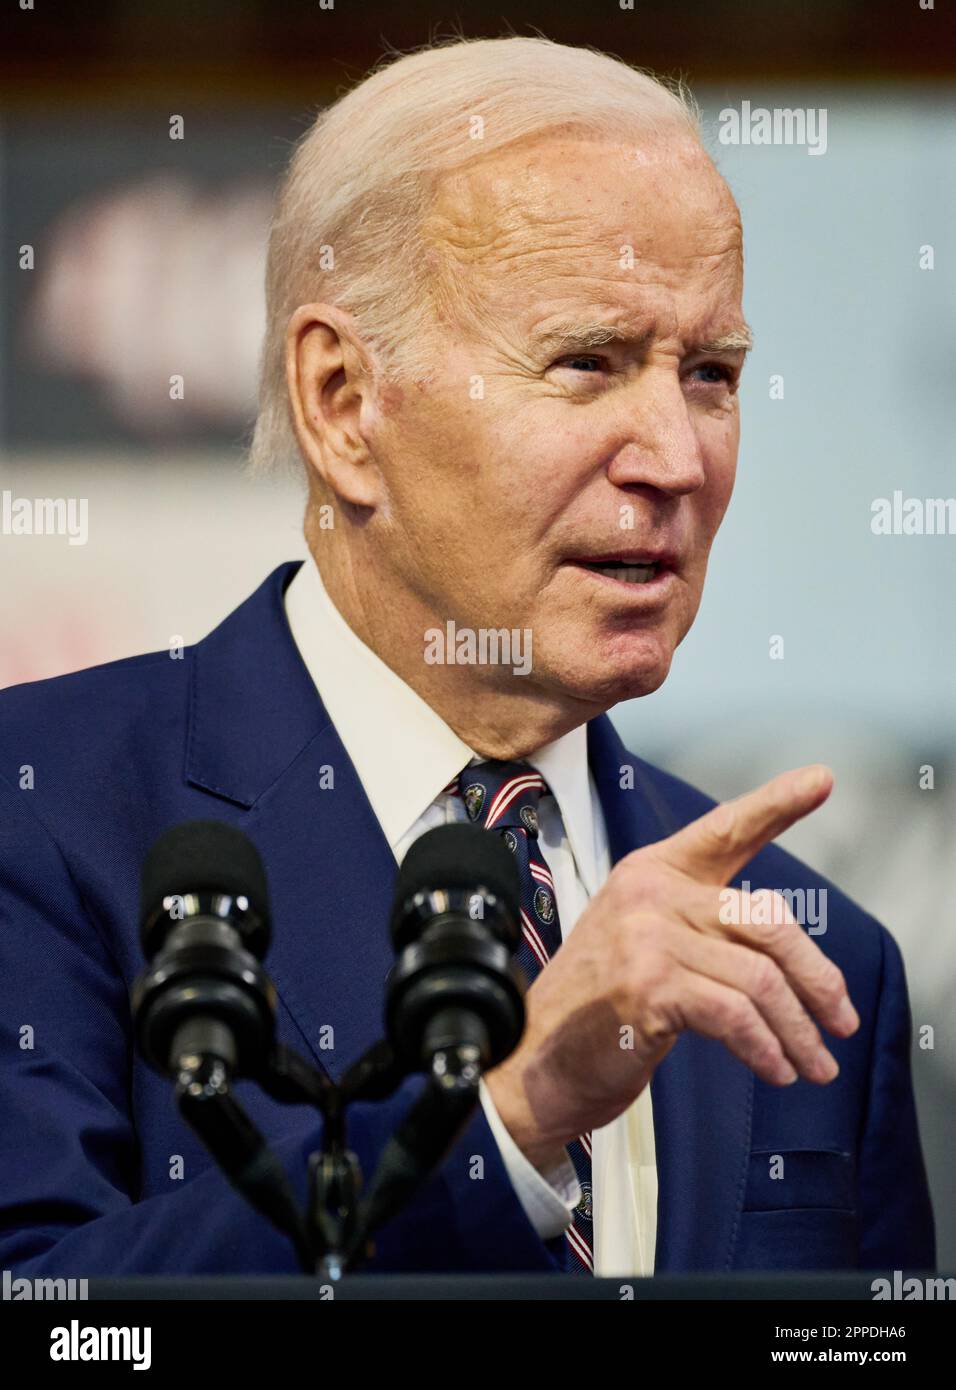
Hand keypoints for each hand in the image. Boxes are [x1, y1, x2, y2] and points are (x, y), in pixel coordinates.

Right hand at [485, 764, 860, 1172]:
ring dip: (798, 1030)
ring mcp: (647, 937)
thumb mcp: (645, 947)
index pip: (724, 829)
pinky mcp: (650, 985)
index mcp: (651, 873)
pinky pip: (737, 1015)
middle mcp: (650, 893)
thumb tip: (788, 956)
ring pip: (761, 977)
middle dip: (818, 977)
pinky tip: (776, 1069)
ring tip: (815, 1064)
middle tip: (840, 1020)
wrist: (532, 1062)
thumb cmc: (596, 1010)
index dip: (777, 803)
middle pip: (767, 921)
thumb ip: (702, 929)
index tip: (820, 779)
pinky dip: (767, 1049)